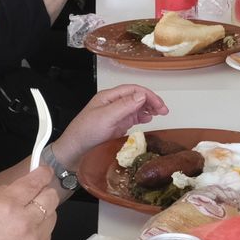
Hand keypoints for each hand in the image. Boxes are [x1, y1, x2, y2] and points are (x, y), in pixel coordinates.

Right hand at [0, 167, 56, 239]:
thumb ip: (1, 191)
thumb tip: (19, 186)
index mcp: (7, 205)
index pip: (36, 182)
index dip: (42, 173)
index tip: (44, 171)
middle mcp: (25, 221)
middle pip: (51, 196)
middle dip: (43, 191)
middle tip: (32, 194)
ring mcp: (34, 239)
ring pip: (53, 214)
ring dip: (43, 210)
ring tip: (25, 216)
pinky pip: (48, 232)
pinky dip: (39, 228)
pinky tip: (23, 232)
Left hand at [53, 84, 168, 164]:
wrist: (75, 149)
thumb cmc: (86, 132)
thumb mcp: (106, 117)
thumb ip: (124, 106)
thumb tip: (142, 96)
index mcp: (110, 96)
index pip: (134, 90)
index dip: (148, 95)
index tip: (159, 105)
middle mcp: (114, 103)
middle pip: (137, 97)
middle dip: (152, 101)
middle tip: (164, 110)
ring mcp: (115, 113)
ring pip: (136, 106)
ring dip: (149, 108)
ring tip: (160, 113)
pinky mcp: (117, 124)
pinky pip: (133, 117)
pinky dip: (143, 117)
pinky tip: (149, 119)